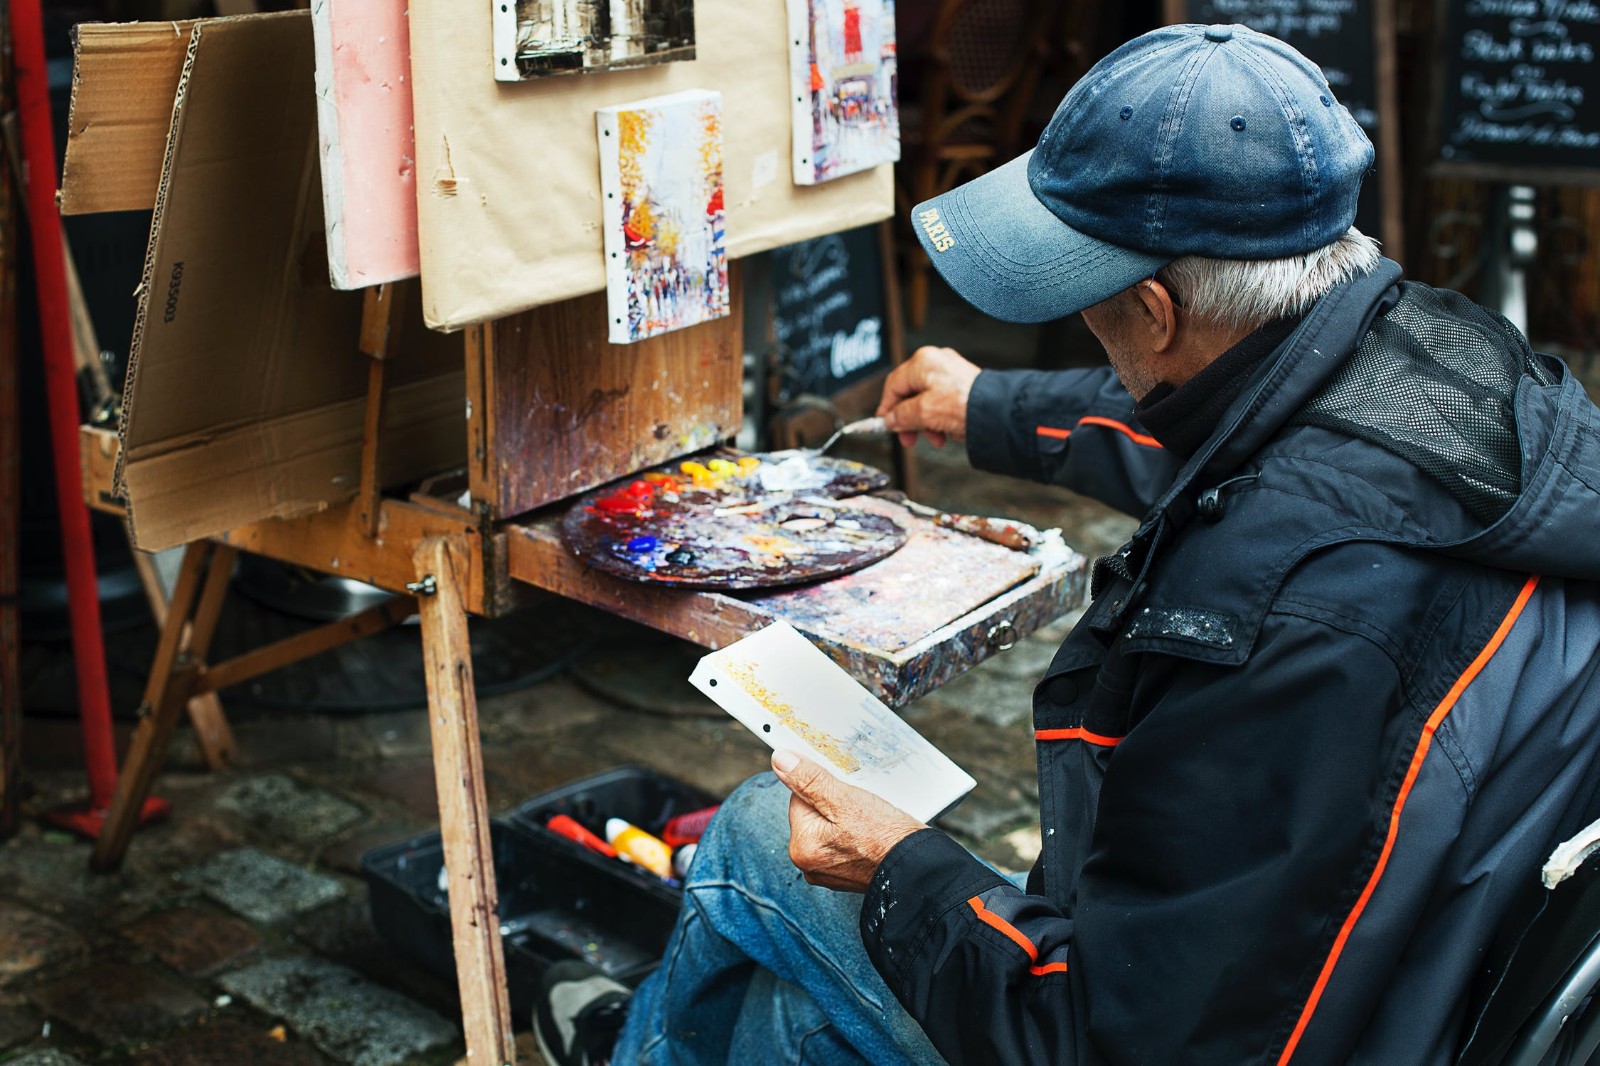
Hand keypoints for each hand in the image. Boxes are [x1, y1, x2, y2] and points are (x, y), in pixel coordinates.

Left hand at [771, 750, 926, 892]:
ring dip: (845, 818)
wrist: (918, 869)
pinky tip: (871, 834)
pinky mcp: (844, 875)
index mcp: (800, 847)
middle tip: (861, 807)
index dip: (824, 788)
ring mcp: (826, 873)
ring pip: (829, 827)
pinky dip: (854, 835)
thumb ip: (809, 780)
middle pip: (814, 814)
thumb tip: (781, 760)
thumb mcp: (844, 800)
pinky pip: (841, 844)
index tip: (845, 791)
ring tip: (869, 821)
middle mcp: (808, 864)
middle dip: (835, 804)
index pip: (799, 798)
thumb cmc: (884, 836)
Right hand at [876, 346, 980, 448]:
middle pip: (911, 395)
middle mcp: (936, 363)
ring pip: (928, 401)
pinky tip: (947, 433)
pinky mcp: (964, 384)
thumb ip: (901, 416)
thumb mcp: (923, 413)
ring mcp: (952, 372)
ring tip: (935, 439)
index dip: (886, 407)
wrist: (997, 410)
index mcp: (922, 362)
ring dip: (926, 423)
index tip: (884, 423)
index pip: (893, 385)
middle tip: (908, 438)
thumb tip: (890, 419)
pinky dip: (941, 419)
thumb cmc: (964, 404)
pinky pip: (944, 403)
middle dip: (909, 420)